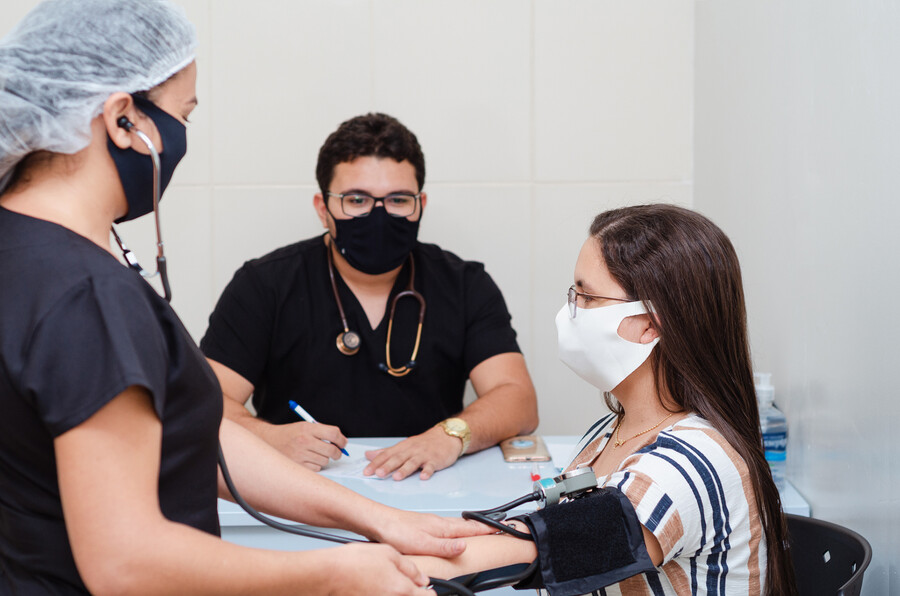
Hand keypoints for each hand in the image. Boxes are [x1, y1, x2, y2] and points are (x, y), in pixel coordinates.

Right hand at [261, 420, 346, 470]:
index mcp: (308, 428)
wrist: (268, 440)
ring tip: (316, 454)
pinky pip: (317, 469)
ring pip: (325, 461)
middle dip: (337, 452)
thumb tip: (341, 442)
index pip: (333, 433)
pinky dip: (316, 466)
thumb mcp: (305, 426)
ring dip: (324, 459)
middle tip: (337, 452)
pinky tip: (308, 460)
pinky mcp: (297, 466)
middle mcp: (304, 441)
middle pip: (332, 450)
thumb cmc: (290, 434)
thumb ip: (322, 432)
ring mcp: (300, 455)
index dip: (342, 440)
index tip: (343, 443)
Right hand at [325, 543, 433, 594]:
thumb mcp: (389, 553)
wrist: (328, 574)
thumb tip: (422, 578)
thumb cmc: (354, 562)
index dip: (428, 591)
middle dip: (413, 594)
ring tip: (387, 584)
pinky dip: (385, 594)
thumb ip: (410, 568)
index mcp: (402, 589)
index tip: (426, 588)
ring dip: (398, 593)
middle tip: (407, 585)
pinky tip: (376, 587)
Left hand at [364, 426, 461, 479]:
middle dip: (387, 466)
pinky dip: (427, 471)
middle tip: (378, 473)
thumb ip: (386, 452)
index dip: (376, 463)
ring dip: (404, 470)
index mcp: (402, 447)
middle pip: (398, 458)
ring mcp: (423, 455)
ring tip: (396, 477)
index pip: (386, 454)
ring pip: (413, 462)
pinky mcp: (435, 460)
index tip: (366, 471)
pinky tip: (423, 477)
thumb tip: (368, 455)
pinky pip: (431, 466)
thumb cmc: (423, 444)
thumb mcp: (403, 446)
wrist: (446, 436)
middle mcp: (411, 450)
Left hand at [370, 508, 493, 557]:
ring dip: (470, 526)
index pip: (470, 527)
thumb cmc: (395, 531)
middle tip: (497, 527)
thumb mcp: (422, 544)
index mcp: (441, 527)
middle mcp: (438, 522)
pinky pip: (446, 526)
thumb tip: (465, 546)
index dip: (486, 529)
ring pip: (456, 524)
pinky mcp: (422, 525)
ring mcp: (430, 522)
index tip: (502, 528)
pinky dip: (456, 528)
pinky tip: (450, 533)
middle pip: (466, 524)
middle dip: (482, 526)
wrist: (377, 521)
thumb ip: (444, 546)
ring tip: (479, 529)